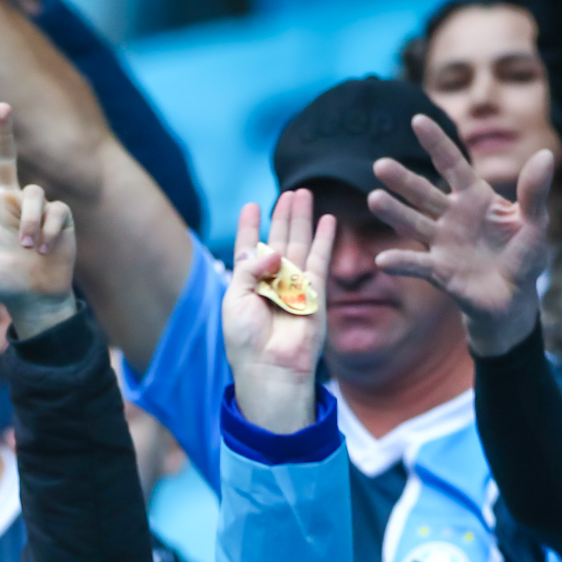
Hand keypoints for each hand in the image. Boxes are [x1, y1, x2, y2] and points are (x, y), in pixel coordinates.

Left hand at [0, 104, 77, 339]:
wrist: (35, 299)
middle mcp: (6, 200)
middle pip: (5, 156)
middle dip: (4, 131)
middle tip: (2, 106)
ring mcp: (32, 206)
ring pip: (33, 192)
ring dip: (29, 221)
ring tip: (29, 248)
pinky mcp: (57, 215)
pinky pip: (54, 209)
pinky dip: (49, 230)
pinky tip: (46, 248)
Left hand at [222, 191, 336, 432]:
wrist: (270, 368)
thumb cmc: (245, 340)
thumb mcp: (234, 298)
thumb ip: (249, 267)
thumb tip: (274, 249)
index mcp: (246, 285)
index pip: (247, 249)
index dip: (248, 228)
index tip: (250, 206)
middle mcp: (271, 283)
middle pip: (277, 241)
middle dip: (282, 216)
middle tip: (289, 193)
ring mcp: (294, 287)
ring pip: (298, 244)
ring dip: (301, 219)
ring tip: (303, 194)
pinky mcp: (315, 292)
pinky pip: (320, 259)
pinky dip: (324, 239)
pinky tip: (327, 219)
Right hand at [370, 114, 550, 356]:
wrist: (513, 298)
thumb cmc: (524, 256)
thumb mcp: (535, 222)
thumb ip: (534, 192)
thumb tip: (546, 155)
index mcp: (475, 197)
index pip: (452, 165)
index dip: (436, 143)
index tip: (416, 120)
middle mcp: (451, 216)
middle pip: (423, 193)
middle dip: (403, 180)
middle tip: (380, 165)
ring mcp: (441, 243)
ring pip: (413, 223)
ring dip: (393, 213)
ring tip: (373, 199)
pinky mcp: (438, 271)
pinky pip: (416, 265)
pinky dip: (400, 263)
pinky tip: (383, 260)